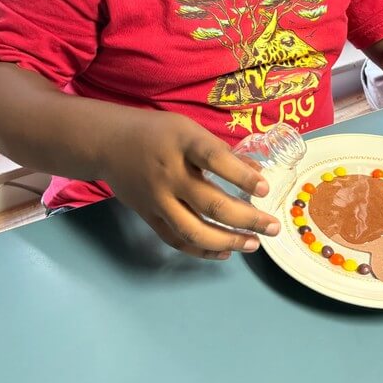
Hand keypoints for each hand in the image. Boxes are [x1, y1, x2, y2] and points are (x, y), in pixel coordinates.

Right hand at [101, 110, 280, 259]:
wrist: (110, 143)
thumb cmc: (159, 133)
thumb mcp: (190, 130)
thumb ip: (222, 152)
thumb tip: (257, 175)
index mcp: (183, 143)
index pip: (215, 159)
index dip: (242, 176)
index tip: (265, 189)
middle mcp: (170, 173)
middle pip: (210, 202)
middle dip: (246, 219)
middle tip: (272, 227)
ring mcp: (157, 199)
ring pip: (194, 229)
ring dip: (227, 241)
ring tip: (253, 244)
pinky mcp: (148, 216)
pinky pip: (176, 239)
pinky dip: (201, 249)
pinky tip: (224, 252)